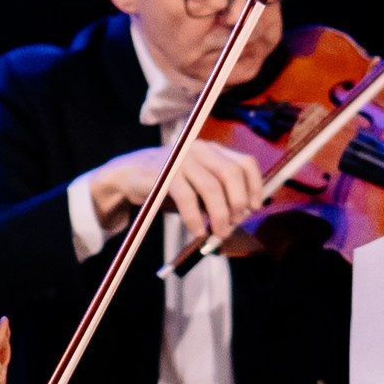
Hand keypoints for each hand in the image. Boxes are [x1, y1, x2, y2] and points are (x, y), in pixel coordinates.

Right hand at [84, 138, 264, 241]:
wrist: (128, 175)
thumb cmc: (168, 183)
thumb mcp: (197, 184)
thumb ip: (217, 194)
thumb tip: (240, 216)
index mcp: (212, 149)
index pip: (244, 163)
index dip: (254, 186)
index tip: (255, 207)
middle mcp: (200, 149)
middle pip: (231, 174)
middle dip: (237, 203)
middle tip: (235, 224)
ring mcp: (182, 159)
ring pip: (211, 188)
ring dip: (219, 216)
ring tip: (218, 234)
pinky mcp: (166, 173)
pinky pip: (187, 198)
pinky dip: (195, 218)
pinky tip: (198, 231)